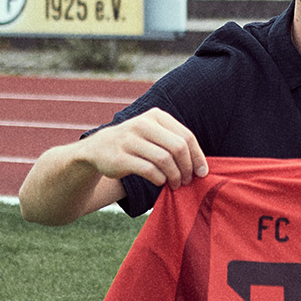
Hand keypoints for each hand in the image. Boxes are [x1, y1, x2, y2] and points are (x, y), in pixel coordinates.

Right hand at [79, 108, 207, 187]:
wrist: (98, 148)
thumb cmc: (136, 144)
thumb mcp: (154, 134)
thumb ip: (175, 142)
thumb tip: (201, 165)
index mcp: (156, 116)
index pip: (186, 136)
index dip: (198, 156)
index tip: (202, 172)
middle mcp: (143, 124)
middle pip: (178, 147)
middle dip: (187, 167)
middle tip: (188, 180)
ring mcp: (129, 140)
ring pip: (164, 160)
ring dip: (175, 176)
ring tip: (176, 184)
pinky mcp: (120, 157)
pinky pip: (149, 170)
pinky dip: (159, 179)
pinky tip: (160, 182)